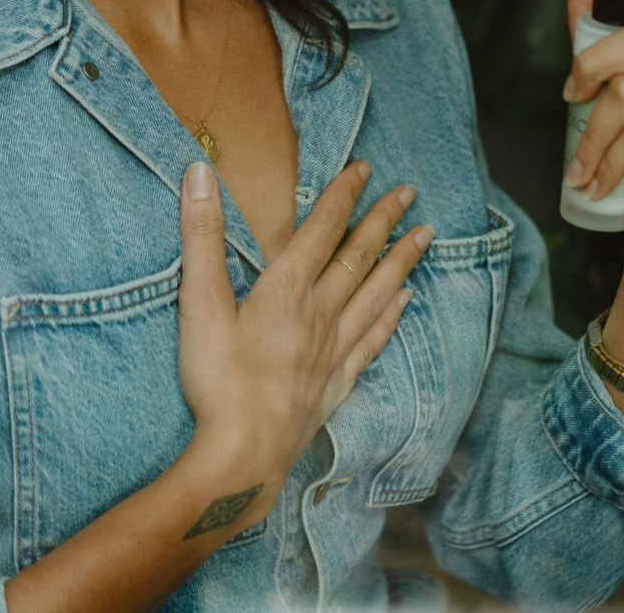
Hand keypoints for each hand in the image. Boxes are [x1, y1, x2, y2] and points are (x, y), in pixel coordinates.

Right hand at [175, 158, 433, 505]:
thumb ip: (201, 236)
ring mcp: (333, 349)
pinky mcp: (336, 382)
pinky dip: (391, 315)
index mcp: (287, 290)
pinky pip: (373, 339)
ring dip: (400, 261)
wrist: (243, 455)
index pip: (322, 230)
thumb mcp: (199, 302)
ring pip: (376, 294)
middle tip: (409, 192)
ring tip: (425, 236)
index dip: (343, 196)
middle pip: (358, 257)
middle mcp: (319, 313)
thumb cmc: (218, 379)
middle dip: (383, 221)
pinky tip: (406, 302)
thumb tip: (198, 173)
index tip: (365, 169)